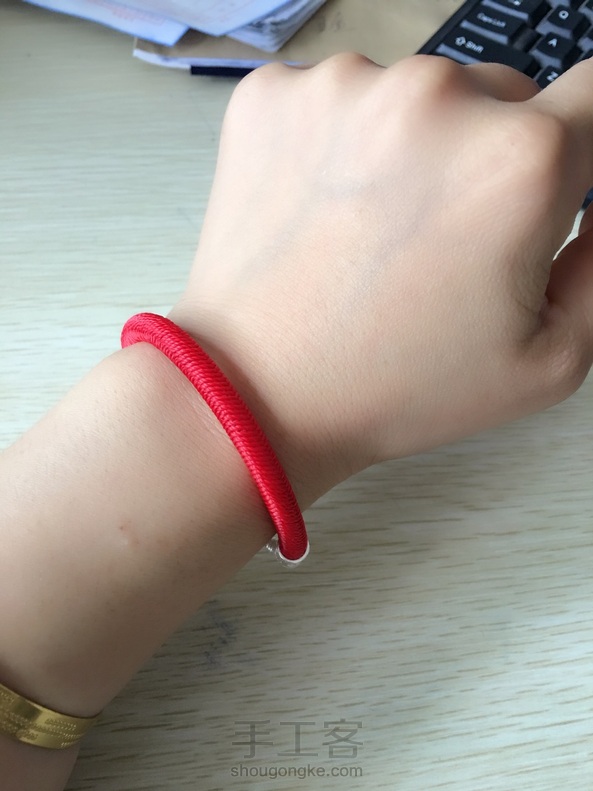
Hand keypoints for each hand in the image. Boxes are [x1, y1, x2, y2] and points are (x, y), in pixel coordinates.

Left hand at [171, 55, 592, 503]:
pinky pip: (340, 99)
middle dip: (490, 156)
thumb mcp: (547, 361)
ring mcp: (344, 89)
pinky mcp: (273, 96)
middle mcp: (434, 100)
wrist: (256, 392)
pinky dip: (341, 142)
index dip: (579, 147)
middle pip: (503, 96)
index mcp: (519, 162)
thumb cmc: (392, 387)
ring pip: (418, 96)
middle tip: (442, 236)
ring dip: (411, 148)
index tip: (551, 183)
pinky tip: (324, 211)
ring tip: (371, 232)